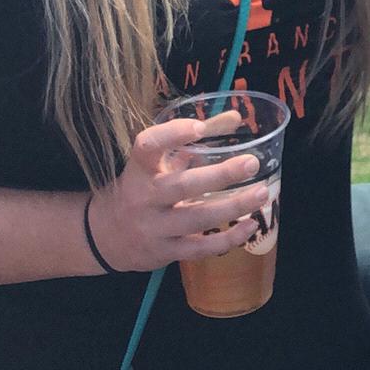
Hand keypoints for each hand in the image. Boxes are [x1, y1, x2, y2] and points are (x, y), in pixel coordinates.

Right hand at [85, 112, 273, 272]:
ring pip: (196, 218)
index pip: (147, 146)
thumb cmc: (143, 188)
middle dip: (220, 175)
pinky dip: (228, 238)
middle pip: (181, 186)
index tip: (200, 128)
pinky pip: (200, 248)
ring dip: (233, 207)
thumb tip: (236, 117)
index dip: (172, 134)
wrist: (107, 236)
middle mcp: (143, 198)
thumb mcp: (159, 161)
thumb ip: (194, 138)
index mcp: (139, 169)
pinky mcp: (165, 252)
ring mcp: (153, 228)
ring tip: (262, 193)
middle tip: (252, 163)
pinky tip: (251, 225)